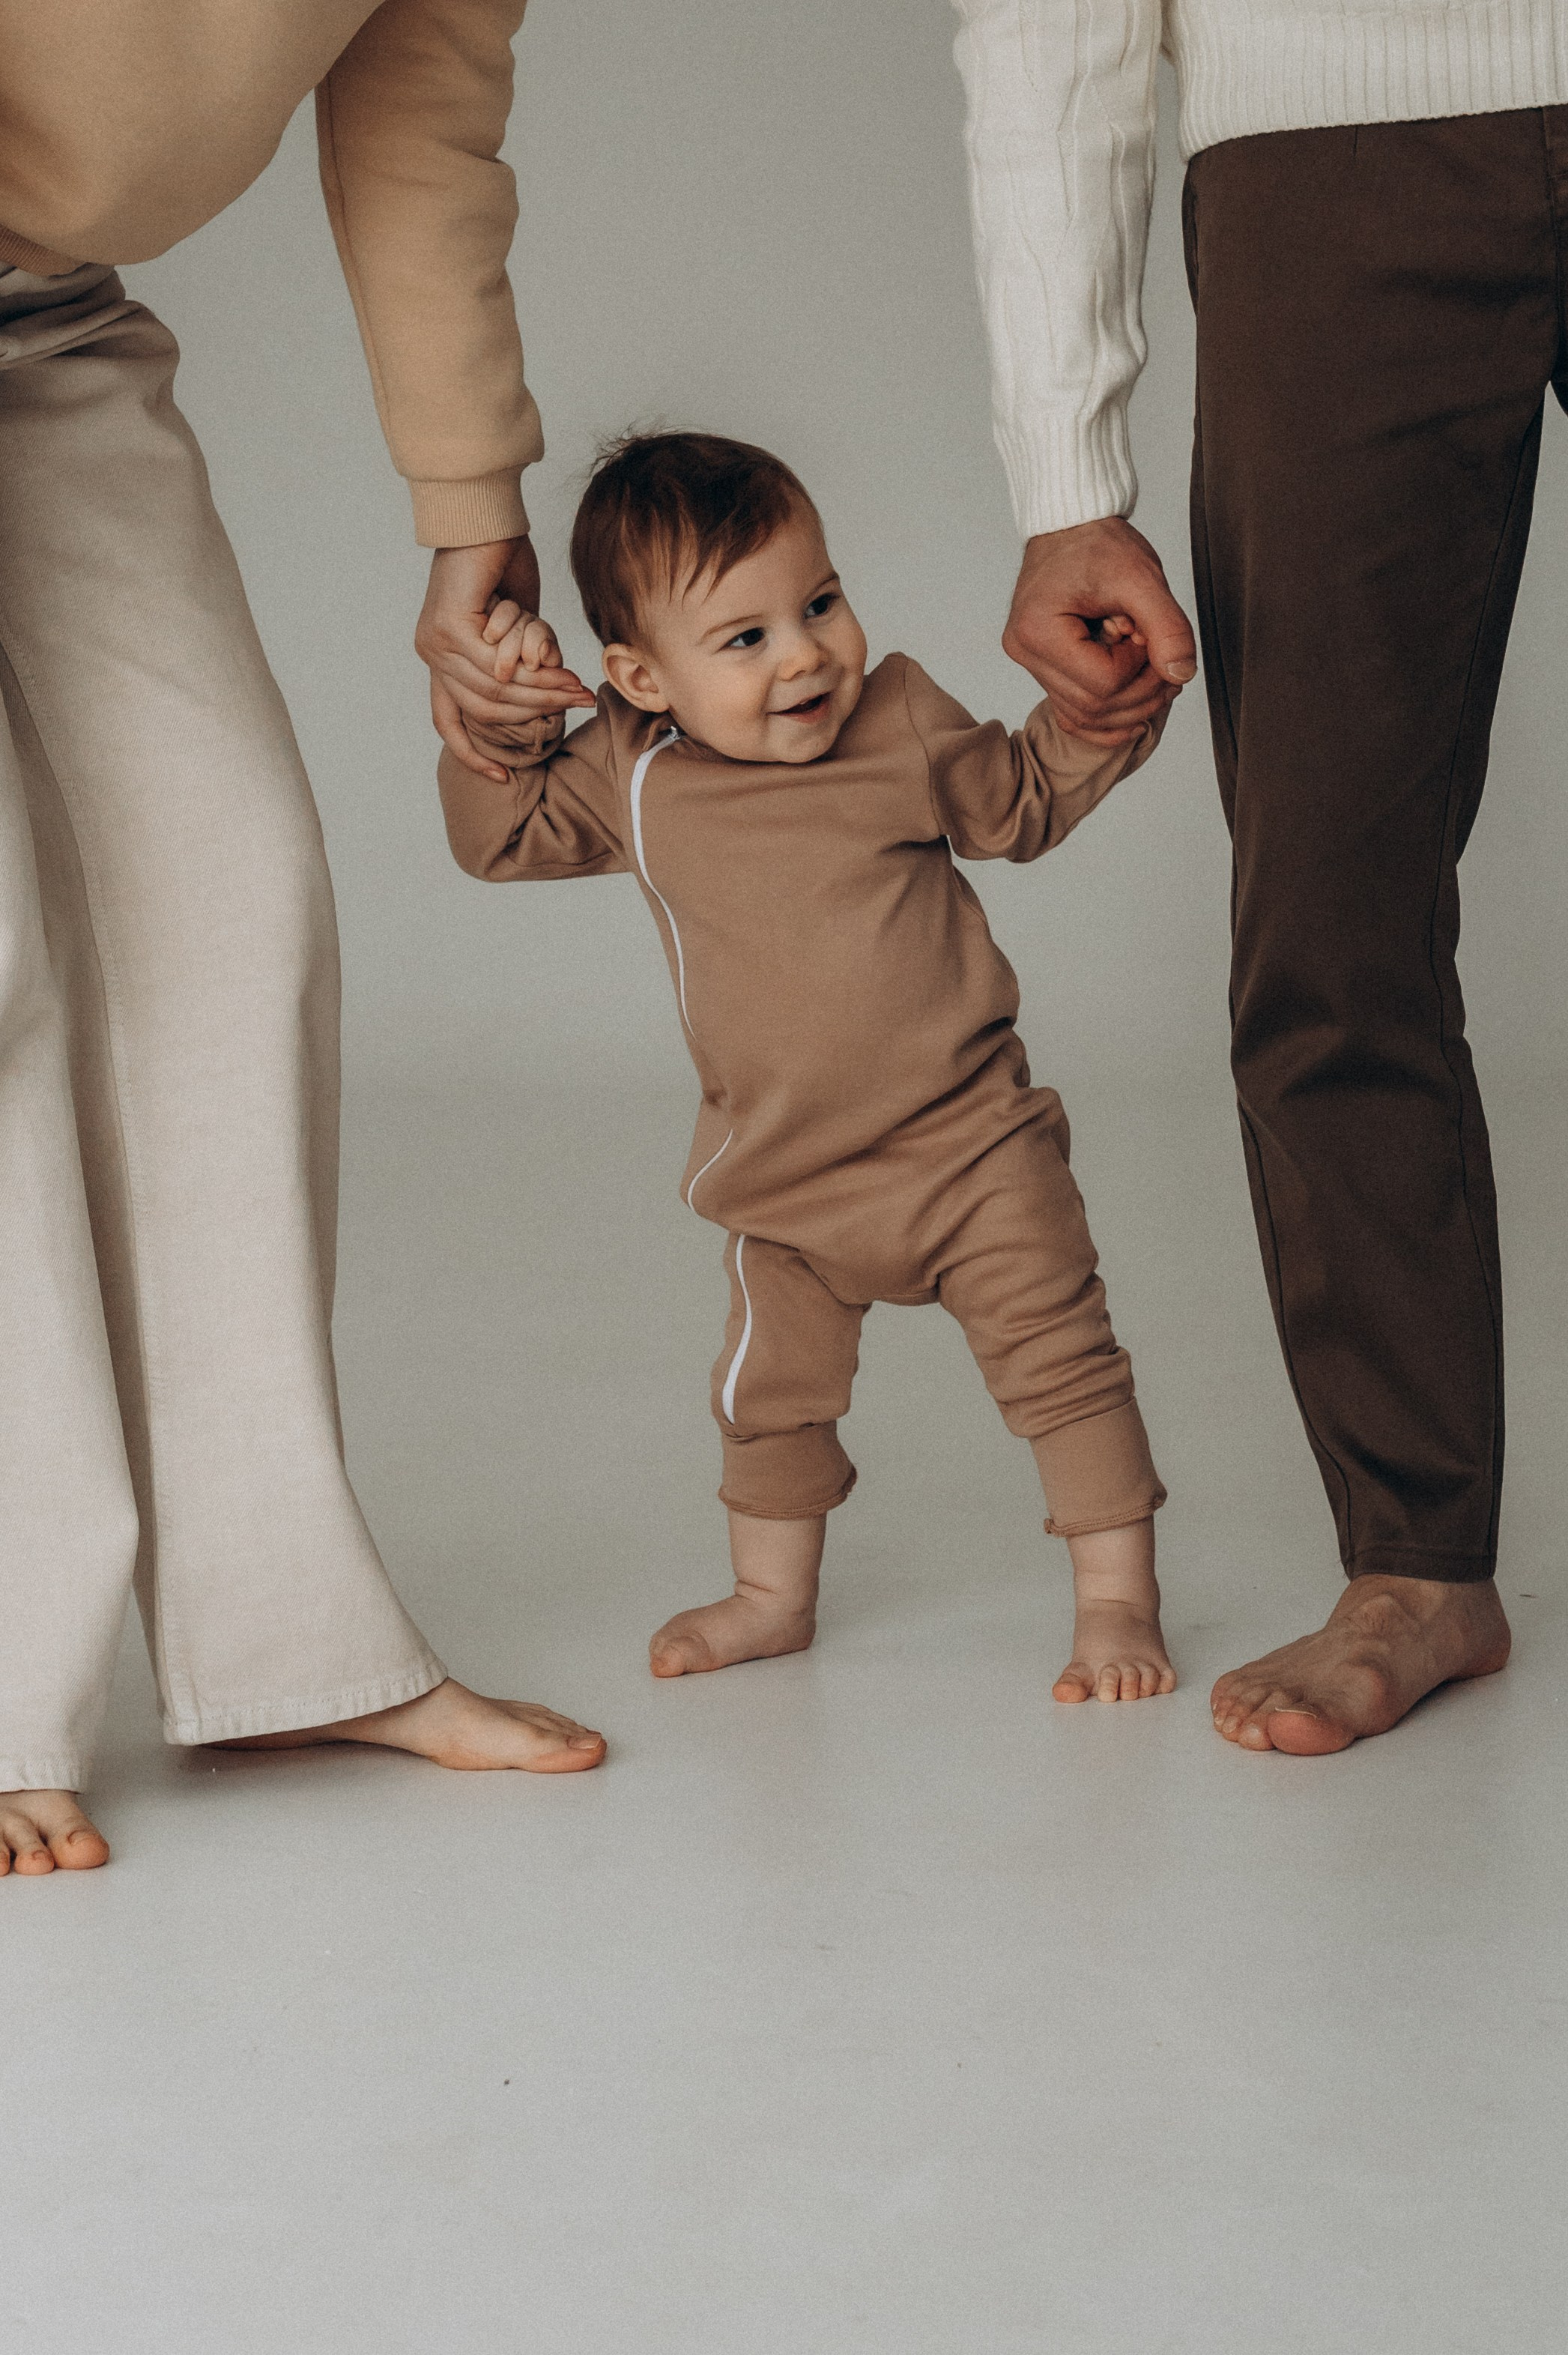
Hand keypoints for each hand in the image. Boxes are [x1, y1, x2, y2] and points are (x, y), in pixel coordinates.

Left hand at [415, 536, 593, 782]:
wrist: (487, 518)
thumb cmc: (502, 566)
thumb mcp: (514, 626)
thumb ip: (520, 662)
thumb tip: (547, 698)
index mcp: (440, 659)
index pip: (448, 720)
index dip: (472, 754)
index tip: (502, 780)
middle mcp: (432, 654)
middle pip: (486, 709)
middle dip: (535, 711)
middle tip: (578, 703)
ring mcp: (436, 641)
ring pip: (496, 688)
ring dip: (541, 690)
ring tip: (576, 687)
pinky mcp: (450, 626)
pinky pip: (498, 663)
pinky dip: (532, 666)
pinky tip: (557, 664)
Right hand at [1003, 517, 1196, 745]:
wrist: (1073, 525)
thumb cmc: (1098, 543)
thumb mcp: (1140, 577)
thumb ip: (1166, 626)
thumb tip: (1181, 674)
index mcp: (1038, 630)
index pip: (1102, 683)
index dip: (1140, 668)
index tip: (1148, 634)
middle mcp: (1025, 652)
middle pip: (1093, 707)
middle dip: (1141, 692)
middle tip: (1165, 661)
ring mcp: (1029, 662)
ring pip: (1084, 717)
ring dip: (1129, 706)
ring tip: (1155, 673)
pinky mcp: (1041, 665)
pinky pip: (1072, 711)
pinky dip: (1106, 717)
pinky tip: (1134, 710)